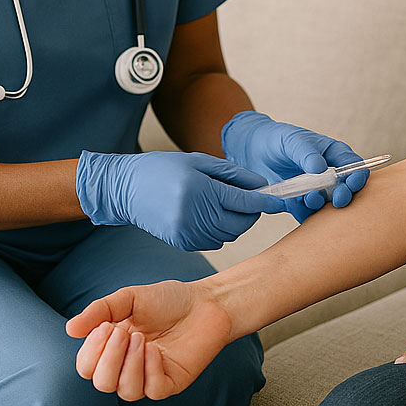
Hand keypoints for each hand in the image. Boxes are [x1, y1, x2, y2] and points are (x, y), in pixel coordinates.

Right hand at [66, 280, 231, 400]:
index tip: (105, 326)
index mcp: (113, 348)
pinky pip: (152, 390)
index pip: (87, 367)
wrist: (206, 302)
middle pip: (101, 383)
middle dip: (108, 359)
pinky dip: (150, 370)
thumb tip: (70, 329)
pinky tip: (157, 350)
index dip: (91, 352)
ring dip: (129, 364)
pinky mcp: (171, 383)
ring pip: (125, 392)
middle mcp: (128, 366)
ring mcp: (150, 377)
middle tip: (123, 332)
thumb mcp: (129, 298)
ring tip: (142, 339)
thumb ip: (100, 311)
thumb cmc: (168, 300)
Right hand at [75, 151, 281, 250]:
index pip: (243, 200)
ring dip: (236, 222)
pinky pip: (214, 241)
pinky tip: (210, 215)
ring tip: (226, 204)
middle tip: (250, 199)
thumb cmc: (162, 169)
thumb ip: (232, 174)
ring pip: (229, 234)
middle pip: (240, 222)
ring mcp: (187, 232)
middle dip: (251, 212)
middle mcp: (194, 214)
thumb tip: (261, 186)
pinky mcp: (182, 244)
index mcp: (199, 189)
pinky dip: (220, 231)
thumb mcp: (198, 161)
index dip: (265, 202)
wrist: (126, 189)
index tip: (279, 202)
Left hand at [221, 110, 369, 220]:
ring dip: (322, 206)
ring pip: (327, 205)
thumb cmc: (277, 139)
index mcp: (333, 155)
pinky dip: (306, 215)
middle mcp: (328, 175)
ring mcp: (315, 191)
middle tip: (338, 199)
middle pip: (345, 189)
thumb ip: (307, 153)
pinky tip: (296, 206)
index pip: (354, 166)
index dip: (357, 175)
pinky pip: (308, 215)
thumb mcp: (292, 140)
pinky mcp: (300, 204)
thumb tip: (321, 168)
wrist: (252, 152)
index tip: (351, 182)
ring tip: (310, 198)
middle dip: (344, 195)